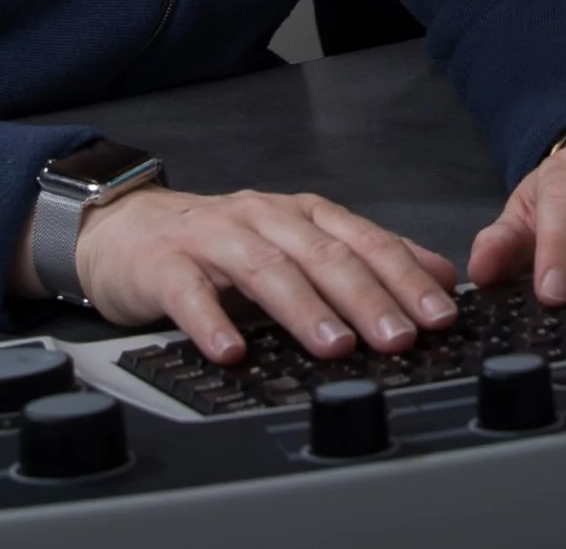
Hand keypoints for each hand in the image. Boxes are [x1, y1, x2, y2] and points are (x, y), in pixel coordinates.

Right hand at [62, 186, 460, 364]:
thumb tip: (440, 276)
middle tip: (399, 337)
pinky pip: (189, 293)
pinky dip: (212, 322)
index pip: (366, 241)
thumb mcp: (298, 243)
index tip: (440, 315)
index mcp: (303, 215)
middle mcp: (265, 218)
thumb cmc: (219, 245)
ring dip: (303, 309)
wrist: (125, 228)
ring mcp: (214, 238)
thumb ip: (365, 258)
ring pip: (266, 269)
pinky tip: (232, 352)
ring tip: (334, 346)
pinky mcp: (164, 263)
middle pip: (324, 255)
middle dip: (367, 297)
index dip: (406, 277)